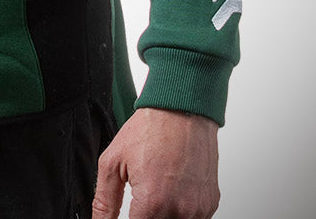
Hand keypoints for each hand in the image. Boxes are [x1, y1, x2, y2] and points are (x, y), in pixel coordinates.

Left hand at [92, 106, 219, 218]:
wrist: (182, 109)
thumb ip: (104, 201)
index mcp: (153, 203)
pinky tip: (171, 188)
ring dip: (163, 215)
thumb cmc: (150, 129)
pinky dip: (180, 210)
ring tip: (156, 188)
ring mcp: (199, 209)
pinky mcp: (210, 204)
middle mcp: (180, 211)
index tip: (128, 212)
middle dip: (145, 216)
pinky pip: (192, 218)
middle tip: (140, 194)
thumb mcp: (113, 161)